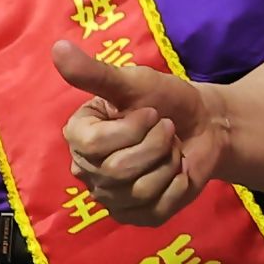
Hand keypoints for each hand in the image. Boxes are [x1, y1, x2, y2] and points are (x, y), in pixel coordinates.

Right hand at [57, 42, 221, 223]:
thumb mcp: (133, 82)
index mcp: (79, 135)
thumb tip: (57, 48)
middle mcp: (87, 169)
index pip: (94, 145)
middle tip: (167, 130)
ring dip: (169, 164)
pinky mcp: (137, 215)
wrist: (206, 124)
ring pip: (138, 191)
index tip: (152, 112)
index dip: (133, 128)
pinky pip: (155, 211)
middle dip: (157, 144)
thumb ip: (95, 72)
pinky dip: (178, 187)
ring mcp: (111, 196)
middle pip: (118, 171)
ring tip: (171, 150)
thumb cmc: (165, 100)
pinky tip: (179, 172)